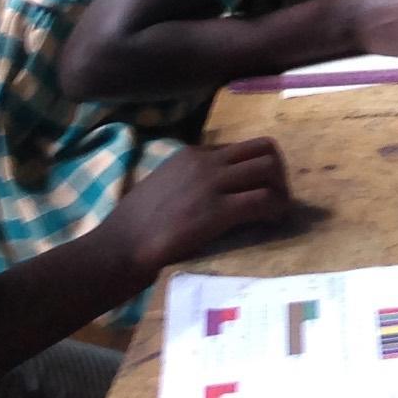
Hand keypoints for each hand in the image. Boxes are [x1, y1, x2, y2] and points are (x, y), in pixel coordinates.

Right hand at [100, 139, 291, 282]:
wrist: (117, 249)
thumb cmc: (131, 228)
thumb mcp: (160, 186)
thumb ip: (186, 181)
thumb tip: (207, 193)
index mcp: (191, 155)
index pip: (238, 148)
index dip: (253, 166)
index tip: (257, 186)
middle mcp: (206, 162)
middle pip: (263, 149)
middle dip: (276, 170)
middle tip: (276, 194)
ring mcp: (213, 184)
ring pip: (268, 168)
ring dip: (280, 188)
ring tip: (278, 209)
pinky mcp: (218, 211)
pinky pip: (262, 199)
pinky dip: (276, 208)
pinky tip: (274, 221)